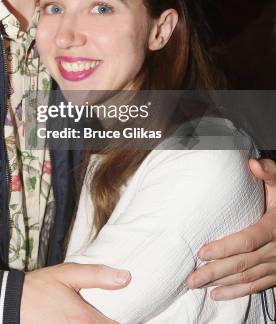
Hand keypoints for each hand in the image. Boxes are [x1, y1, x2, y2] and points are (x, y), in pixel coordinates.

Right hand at [20, 262, 130, 322]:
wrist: (10, 303)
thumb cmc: (39, 287)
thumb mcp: (67, 274)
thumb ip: (97, 275)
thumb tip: (125, 277)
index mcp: (84, 319)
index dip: (124, 321)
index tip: (129, 312)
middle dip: (110, 323)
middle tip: (112, 314)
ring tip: (101, 316)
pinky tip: (85, 321)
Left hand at [186, 158, 275, 298]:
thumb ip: (268, 173)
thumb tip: (252, 163)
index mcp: (275, 227)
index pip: (247, 241)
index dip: (225, 248)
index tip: (201, 251)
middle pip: (243, 264)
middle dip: (215, 271)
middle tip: (191, 277)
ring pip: (248, 278)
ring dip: (222, 284)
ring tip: (198, 285)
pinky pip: (258, 286)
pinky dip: (237, 292)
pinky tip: (217, 294)